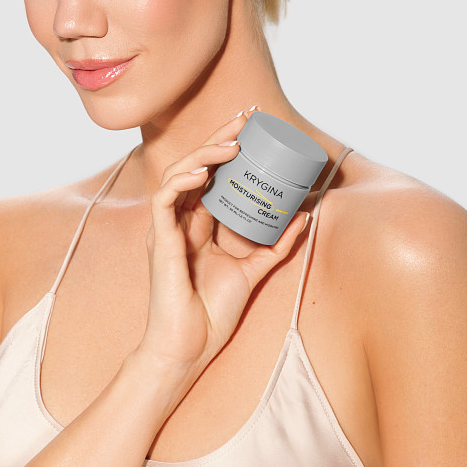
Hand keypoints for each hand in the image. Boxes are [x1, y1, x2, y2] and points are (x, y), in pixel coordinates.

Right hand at [137, 108, 310, 388]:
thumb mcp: (252, 271)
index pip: (211, 173)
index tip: (253, 125)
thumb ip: (275, 244)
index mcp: (198, 223)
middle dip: (220, 138)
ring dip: (205, 154)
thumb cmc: (212, 314)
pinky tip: (204, 172)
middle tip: (246, 119)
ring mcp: (168, 228)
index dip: (228, 146)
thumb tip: (305, 215)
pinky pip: (165, 199)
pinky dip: (183, 181)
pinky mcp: (160, 240)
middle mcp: (181, 219)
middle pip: (196, 166)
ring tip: (232, 143)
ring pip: (179, 174)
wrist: (188, 348)